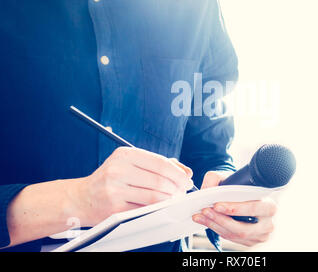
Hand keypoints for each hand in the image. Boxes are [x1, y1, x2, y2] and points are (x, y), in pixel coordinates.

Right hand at [70, 147, 192, 225]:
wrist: (83, 198)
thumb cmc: (112, 179)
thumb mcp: (132, 164)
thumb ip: (160, 164)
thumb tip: (186, 172)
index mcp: (124, 155)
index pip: (160, 163)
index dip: (177, 173)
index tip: (185, 180)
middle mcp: (118, 170)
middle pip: (160, 180)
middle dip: (176, 188)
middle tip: (182, 192)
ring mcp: (115, 190)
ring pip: (155, 196)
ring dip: (169, 199)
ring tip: (172, 199)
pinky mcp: (115, 208)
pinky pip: (145, 209)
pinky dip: (157, 209)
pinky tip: (159, 206)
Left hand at [192, 171, 276, 246]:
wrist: (248, 198)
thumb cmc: (242, 187)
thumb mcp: (232, 178)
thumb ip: (218, 179)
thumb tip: (206, 190)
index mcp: (270, 206)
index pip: (253, 208)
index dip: (234, 209)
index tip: (217, 205)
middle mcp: (268, 223)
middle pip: (242, 228)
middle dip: (220, 220)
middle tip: (205, 211)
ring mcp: (260, 235)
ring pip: (235, 235)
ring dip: (215, 226)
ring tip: (202, 216)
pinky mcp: (252, 242)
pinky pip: (233, 239)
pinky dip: (218, 230)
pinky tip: (208, 222)